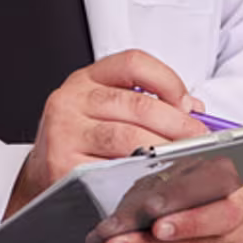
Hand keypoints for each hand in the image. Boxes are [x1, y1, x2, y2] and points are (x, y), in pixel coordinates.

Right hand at [8, 51, 200, 215]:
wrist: (41, 174)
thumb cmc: (82, 141)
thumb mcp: (106, 110)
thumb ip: (147, 103)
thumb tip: (194, 110)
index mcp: (85, 80)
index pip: (133, 63)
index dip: (168, 81)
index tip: (187, 104)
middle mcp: (70, 100)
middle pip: (138, 105)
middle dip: (178, 125)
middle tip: (200, 140)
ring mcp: (64, 132)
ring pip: (128, 138)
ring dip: (164, 151)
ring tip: (185, 159)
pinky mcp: (63, 165)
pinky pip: (111, 170)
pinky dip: (140, 175)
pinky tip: (155, 179)